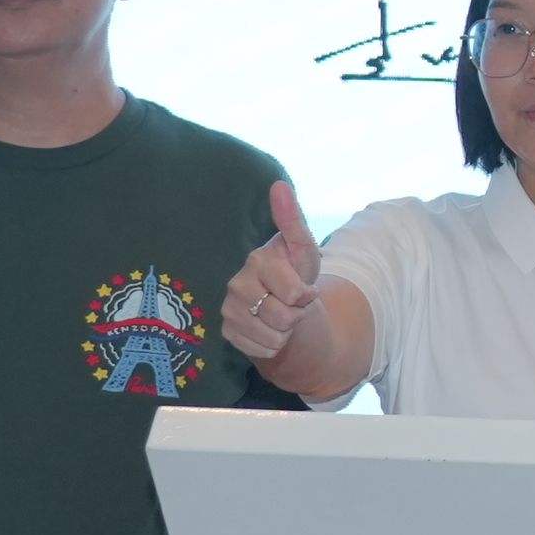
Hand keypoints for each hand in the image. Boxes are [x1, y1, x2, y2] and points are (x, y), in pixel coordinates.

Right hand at [225, 181, 321, 365]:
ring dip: (287, 331)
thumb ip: (293, 220)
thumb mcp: (303, 249)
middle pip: (283, 317)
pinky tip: (269, 330)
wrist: (285, 305)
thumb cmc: (296, 273)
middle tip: (292, 304)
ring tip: (282, 316)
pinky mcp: (227, 332)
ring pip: (273, 336)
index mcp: (256, 260)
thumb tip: (279, 185)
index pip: (293, 294)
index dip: (306, 296)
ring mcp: (229, 309)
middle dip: (297, 315)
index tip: (304, 289)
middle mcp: (236, 284)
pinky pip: (262, 350)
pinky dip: (274, 345)